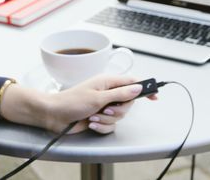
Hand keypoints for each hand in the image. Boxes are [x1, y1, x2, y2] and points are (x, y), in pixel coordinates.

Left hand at [43, 75, 157, 134]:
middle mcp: (108, 93)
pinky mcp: (100, 117)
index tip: (154, 96)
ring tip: (94, 116)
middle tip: (106, 110)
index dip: (144, 89)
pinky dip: (102, 126)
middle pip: (128, 103)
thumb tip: (138, 87)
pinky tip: (91, 123)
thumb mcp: (98, 97)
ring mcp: (104, 106)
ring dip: (107, 119)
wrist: (54, 115)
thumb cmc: (72, 101)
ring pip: (119, 116)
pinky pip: (110, 125)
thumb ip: (120, 93)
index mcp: (108, 82)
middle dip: (118, 110)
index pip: (132, 82)